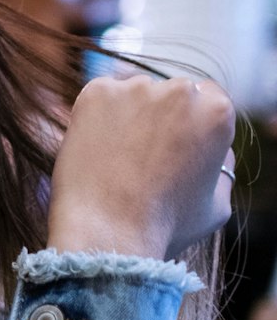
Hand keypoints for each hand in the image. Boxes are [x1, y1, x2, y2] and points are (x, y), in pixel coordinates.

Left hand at [46, 74, 235, 260]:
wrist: (106, 232)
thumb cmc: (164, 227)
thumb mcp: (217, 206)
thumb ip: (222, 167)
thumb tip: (216, 151)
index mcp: (217, 111)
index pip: (208, 100)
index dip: (191, 125)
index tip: (176, 147)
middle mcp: (180, 90)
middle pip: (172, 94)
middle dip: (162, 118)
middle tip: (144, 156)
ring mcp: (136, 87)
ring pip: (135, 95)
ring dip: (130, 117)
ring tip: (117, 160)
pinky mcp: (96, 92)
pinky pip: (102, 100)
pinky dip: (98, 119)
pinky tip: (98, 151)